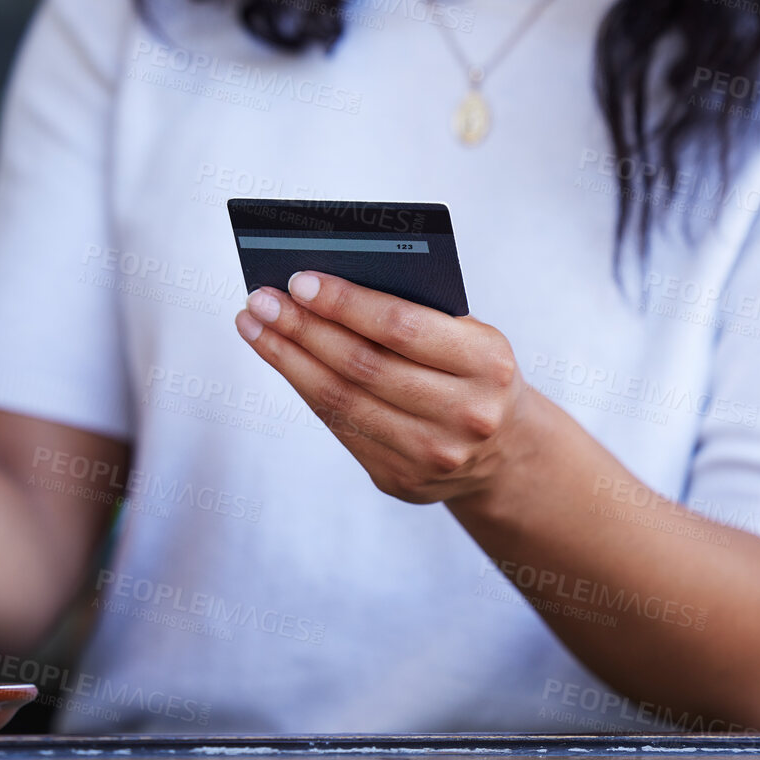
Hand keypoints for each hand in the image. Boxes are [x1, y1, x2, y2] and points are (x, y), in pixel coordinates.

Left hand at [234, 271, 534, 504]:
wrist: (504, 450)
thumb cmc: (472, 370)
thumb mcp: (469, 335)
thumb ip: (414, 312)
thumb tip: (322, 286)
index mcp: (488, 363)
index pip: (402, 328)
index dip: (345, 304)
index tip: (299, 280)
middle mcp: (466, 414)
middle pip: (362, 366)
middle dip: (303, 328)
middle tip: (260, 299)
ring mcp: (433, 454)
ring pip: (341, 400)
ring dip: (288, 358)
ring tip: (254, 324)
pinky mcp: (401, 479)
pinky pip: (340, 426)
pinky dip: (303, 386)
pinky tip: (279, 357)